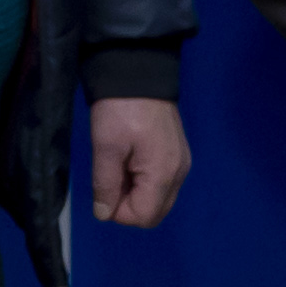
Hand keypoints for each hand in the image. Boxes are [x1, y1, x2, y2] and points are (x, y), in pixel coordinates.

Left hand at [89, 96, 193, 229]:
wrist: (139, 70)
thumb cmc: (120, 108)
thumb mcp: (106, 146)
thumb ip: (105, 184)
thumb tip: (104, 213)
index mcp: (163, 173)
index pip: (144, 216)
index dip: (119, 212)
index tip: (104, 191)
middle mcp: (179, 173)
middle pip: (155, 212)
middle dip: (129, 205)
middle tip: (111, 180)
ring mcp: (181, 163)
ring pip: (158, 198)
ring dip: (135, 193)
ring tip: (119, 167)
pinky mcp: (178, 154)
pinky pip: (162, 182)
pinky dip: (144, 181)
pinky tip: (130, 161)